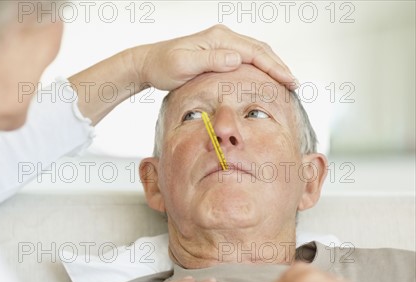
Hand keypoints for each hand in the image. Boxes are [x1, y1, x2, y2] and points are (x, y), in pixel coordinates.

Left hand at [70, 24, 294, 124]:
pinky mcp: (217, 51)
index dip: (274, 66)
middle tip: (294, 84)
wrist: (148, 64)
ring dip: (271, 66)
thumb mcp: (183, 64)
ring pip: (255, 52)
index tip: (288, 81)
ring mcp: (220, 43)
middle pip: (260, 49)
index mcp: (219, 38)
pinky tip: (264, 79)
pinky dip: (259, 67)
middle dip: (279, 66)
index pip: (254, 51)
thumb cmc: (162, 66)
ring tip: (285, 82)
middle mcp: (222, 37)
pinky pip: (245, 57)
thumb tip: (235, 59)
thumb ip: (209, 60)